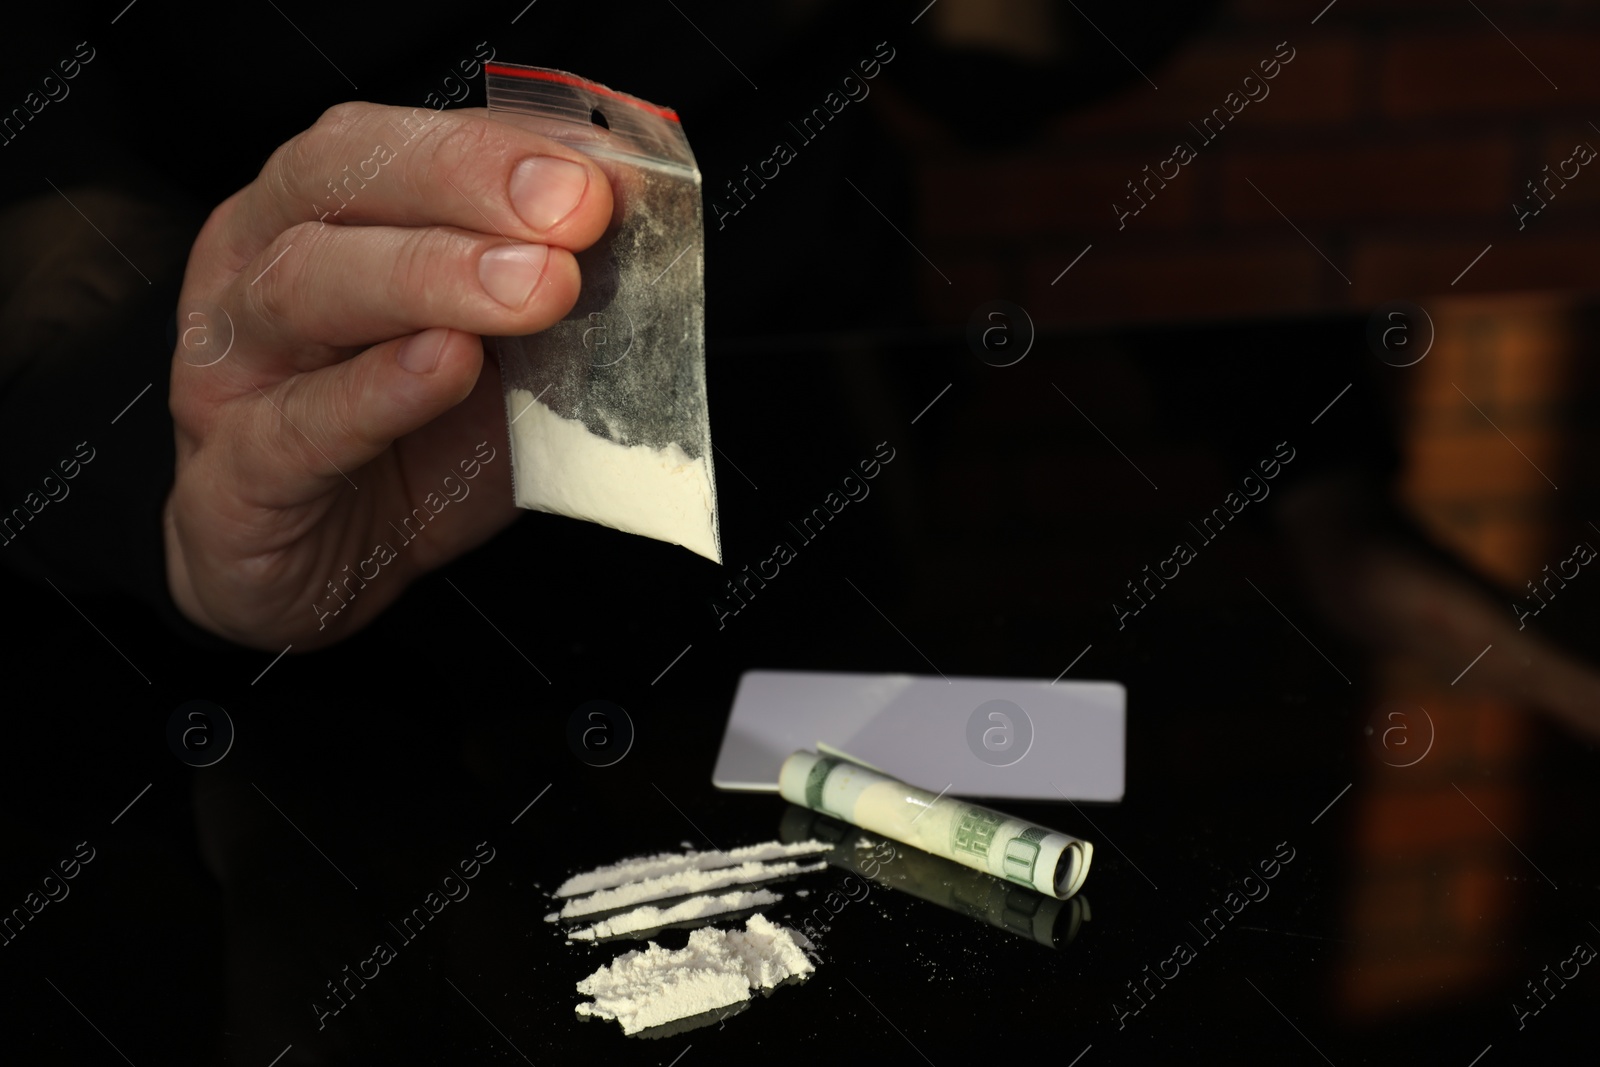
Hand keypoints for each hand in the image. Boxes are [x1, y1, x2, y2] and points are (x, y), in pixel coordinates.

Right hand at [164, 102, 612, 649]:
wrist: (328, 576)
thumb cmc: (407, 450)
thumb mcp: (499, 358)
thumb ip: (546, 292)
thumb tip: (637, 231)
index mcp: (319, 218)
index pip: (392, 143)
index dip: (493, 145)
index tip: (589, 174)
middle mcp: (259, 270)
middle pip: (337, 181)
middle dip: (465, 182)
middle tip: (571, 212)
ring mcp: (234, 371)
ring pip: (306, 285)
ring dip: (430, 275)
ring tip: (533, 289)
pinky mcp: (235, 478)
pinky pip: (300, 424)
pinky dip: (377, 390)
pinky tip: (446, 367)